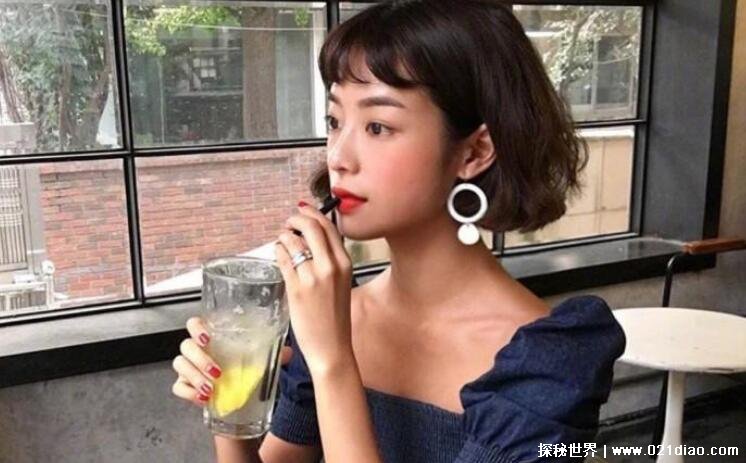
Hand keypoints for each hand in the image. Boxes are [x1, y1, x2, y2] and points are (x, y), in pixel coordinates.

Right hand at [171, 316, 292, 405]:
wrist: (239, 398)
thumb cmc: (244, 370)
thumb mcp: (260, 359)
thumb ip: (272, 352)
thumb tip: (287, 353)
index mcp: (212, 337)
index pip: (195, 323)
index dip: (197, 328)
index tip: (208, 338)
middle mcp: (197, 350)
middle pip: (185, 346)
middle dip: (199, 359)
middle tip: (217, 371)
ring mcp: (188, 368)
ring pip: (180, 365)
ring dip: (195, 377)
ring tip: (212, 388)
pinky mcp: (185, 386)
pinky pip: (178, 387)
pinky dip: (189, 393)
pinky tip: (204, 398)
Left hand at [274, 202, 354, 374]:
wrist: (332, 347)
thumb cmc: (335, 318)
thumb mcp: (342, 283)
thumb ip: (331, 261)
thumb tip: (312, 240)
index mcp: (345, 263)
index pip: (329, 227)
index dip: (313, 213)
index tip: (303, 209)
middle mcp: (330, 266)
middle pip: (311, 227)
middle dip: (296, 219)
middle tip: (289, 222)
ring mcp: (312, 277)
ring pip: (293, 241)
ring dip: (284, 236)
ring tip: (282, 241)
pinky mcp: (296, 288)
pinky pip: (283, 259)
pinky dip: (278, 251)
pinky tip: (278, 253)